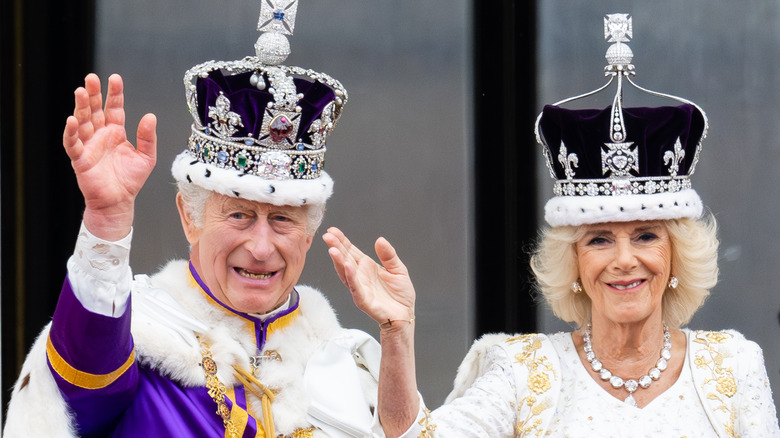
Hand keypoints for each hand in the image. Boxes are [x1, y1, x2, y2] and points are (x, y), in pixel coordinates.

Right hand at [63, 74, 156, 240]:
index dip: (114, 94)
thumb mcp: (146, 157)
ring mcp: (89, 146)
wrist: (118, 202)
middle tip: (91, 78)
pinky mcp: (80, 159)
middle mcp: (100, 136)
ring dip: (80, 107)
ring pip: (82, 122)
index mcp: (116, 132)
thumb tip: (150, 116)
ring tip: (81, 92)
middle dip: (93, 94)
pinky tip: (72, 120)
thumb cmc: (130, 181)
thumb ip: (147, 137)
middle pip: (94, 110)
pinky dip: (71, 132)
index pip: (114, 108)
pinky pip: (73, 143)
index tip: (114, 78)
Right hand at [323, 227, 414, 329]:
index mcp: (367, 267)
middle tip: (327, 236)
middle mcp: (360, 276)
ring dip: (339, 261)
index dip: (342, 241)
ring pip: (346, 273)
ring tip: (333, 249)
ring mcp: (360, 288)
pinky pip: (355, 287)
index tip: (332, 230)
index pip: (351, 251)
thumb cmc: (400, 294)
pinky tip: (347, 266)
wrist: (405, 314)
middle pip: (345, 259)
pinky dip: (351, 277)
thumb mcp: (398, 269)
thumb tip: (380, 239)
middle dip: (336, 247)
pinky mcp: (364, 300)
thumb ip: (389, 255)